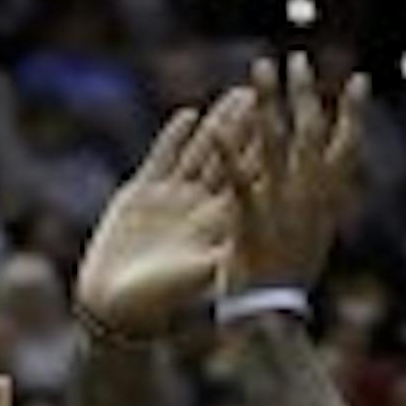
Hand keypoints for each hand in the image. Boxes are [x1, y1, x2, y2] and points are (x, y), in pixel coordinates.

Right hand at [73, 90, 250, 340]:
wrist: (112, 310)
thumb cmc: (159, 303)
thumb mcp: (199, 275)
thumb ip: (225, 252)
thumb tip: (256, 240)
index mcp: (218, 228)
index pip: (251, 182)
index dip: (270, 152)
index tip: (293, 126)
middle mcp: (199, 210)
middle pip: (232, 159)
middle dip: (251, 127)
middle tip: (272, 95)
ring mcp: (170, 200)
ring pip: (201, 152)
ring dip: (220, 123)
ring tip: (241, 94)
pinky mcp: (139, 196)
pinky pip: (162, 158)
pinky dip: (175, 137)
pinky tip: (189, 114)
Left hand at [218, 52, 366, 295]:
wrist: (272, 321)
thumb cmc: (289, 283)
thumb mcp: (314, 240)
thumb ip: (317, 208)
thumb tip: (328, 185)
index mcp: (326, 202)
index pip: (347, 147)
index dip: (354, 113)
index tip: (360, 81)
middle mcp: (308, 199)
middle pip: (309, 134)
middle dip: (304, 92)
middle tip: (296, 57)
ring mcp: (279, 210)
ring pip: (274, 145)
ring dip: (267, 103)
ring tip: (258, 69)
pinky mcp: (247, 225)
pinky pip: (236, 184)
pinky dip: (226, 157)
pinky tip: (214, 129)